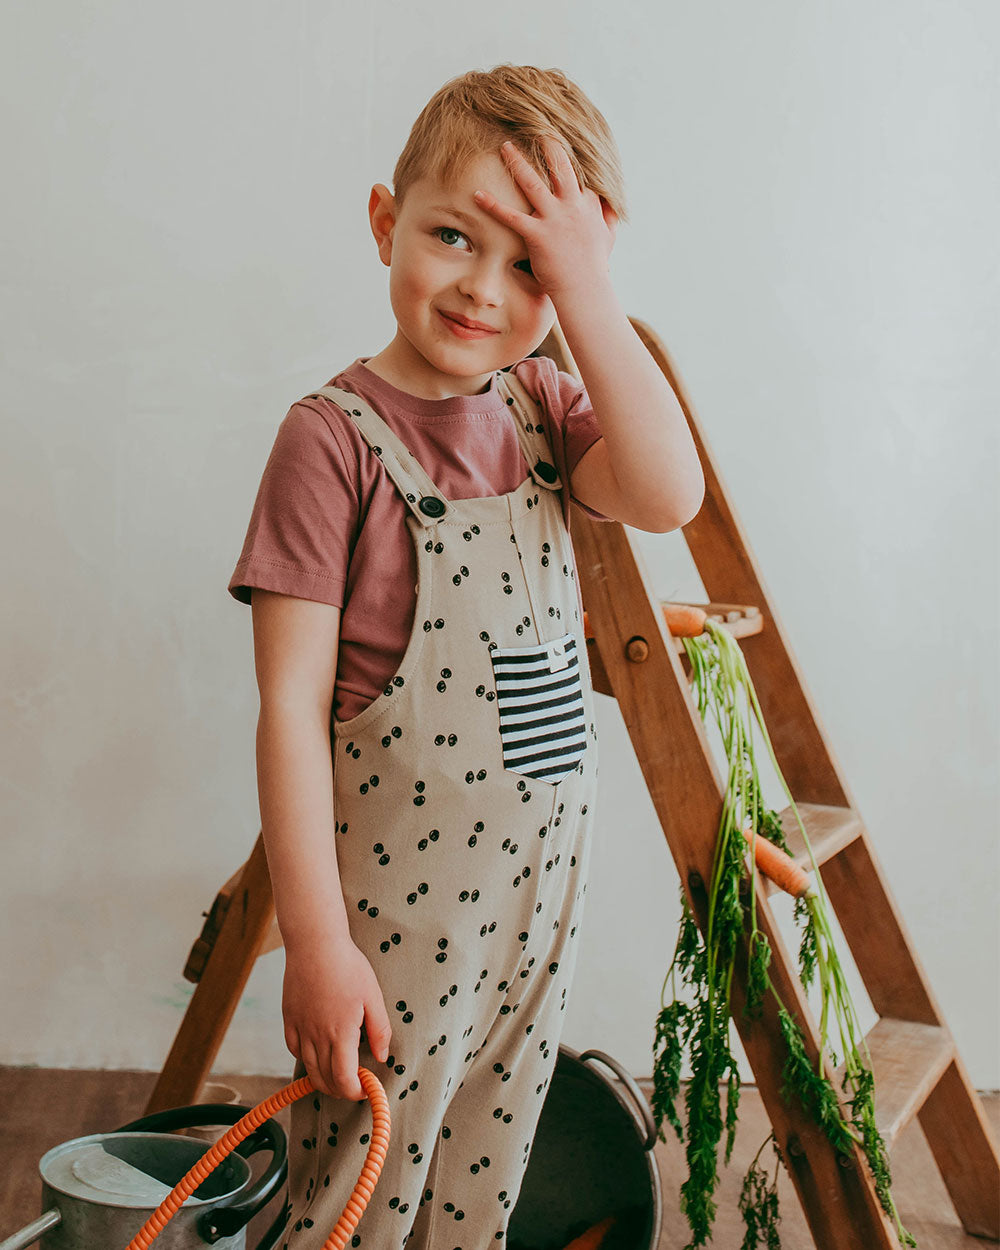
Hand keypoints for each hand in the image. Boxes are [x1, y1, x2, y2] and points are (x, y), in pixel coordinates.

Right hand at [282, 938, 392, 1099]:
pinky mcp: (288, 1017)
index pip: (344, 1079)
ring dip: (322, 1079)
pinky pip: (294, 1049)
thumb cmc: (348, 966)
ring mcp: (300, 1027)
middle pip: (324, 1079)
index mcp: (341, 1032)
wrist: (315, 943)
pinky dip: (305, 1059)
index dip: (354, 1091)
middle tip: (353, 1085)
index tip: (364, 1089)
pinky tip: (315, 1055)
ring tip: (336, 1076)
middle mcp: (317, 1035)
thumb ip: (379, 1030)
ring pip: (308, 1068)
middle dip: (340, 1089)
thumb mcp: (373, 996)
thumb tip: (381, 1056)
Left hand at [472, 134, 617, 301]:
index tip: (556, 136)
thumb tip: (611, 205)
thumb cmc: (594, 265)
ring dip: (517, 163)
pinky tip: (477, 195)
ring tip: (505, 147)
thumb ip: (608, 217)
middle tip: (534, 126)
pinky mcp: (538, 235)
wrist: (585, 289)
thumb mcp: (608, 236)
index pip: (577, 171)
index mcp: (588, 203)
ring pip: (533, 183)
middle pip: (558, 166)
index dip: (566, 153)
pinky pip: (511, 216)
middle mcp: (572, 205)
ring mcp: (555, 219)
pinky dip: (492, 204)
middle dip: (546, 144)